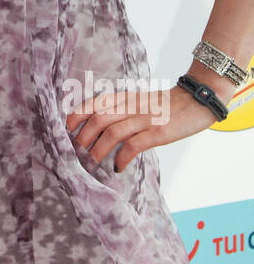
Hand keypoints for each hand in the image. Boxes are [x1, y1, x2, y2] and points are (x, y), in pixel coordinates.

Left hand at [65, 84, 215, 173]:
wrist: (197, 99)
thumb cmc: (166, 104)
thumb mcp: (139, 101)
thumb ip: (121, 110)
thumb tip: (98, 129)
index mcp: (125, 97)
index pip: (94, 103)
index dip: (76, 116)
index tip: (66, 130)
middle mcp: (132, 105)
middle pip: (98, 118)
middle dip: (83, 137)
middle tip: (76, 152)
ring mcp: (145, 119)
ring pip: (112, 132)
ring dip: (98, 150)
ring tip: (92, 162)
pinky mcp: (158, 132)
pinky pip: (134, 145)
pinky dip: (122, 157)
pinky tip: (118, 166)